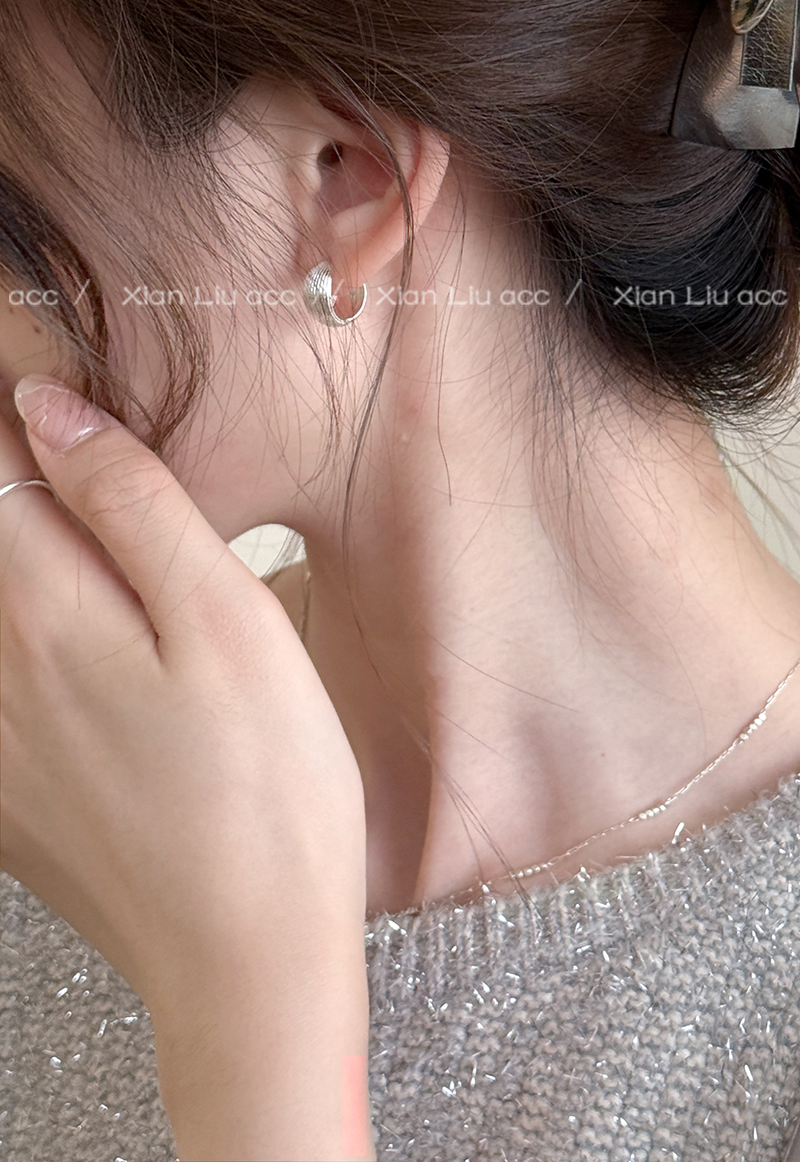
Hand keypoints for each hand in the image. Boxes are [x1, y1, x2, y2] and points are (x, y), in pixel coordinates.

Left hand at [0, 374, 374, 1158]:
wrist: (244, 960)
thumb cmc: (266, 787)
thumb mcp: (227, 621)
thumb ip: (134, 505)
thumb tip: (50, 407)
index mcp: (47, 611)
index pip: (1, 461)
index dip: (18, 397)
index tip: (35, 345)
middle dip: (20, 469)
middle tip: (62, 423)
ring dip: (23, 542)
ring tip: (95, 530)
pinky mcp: (5, 789)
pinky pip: (1, 676)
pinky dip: (27, 619)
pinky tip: (87, 623)